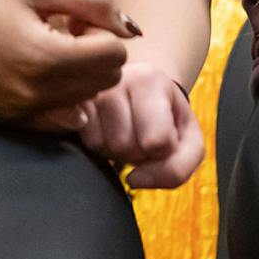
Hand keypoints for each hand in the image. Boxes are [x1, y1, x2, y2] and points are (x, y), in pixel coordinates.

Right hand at [0, 0, 135, 120]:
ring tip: (45, 42)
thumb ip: (91, 2)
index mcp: (45, 59)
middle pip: (104, 81)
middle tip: (61, 25)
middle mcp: (35, 95)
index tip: (71, 12)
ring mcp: (19, 113)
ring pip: (84, 99)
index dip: (101, 28)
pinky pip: (58, 115)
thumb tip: (131, 28)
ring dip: (78, 72)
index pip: (115, 56)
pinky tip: (33, 65)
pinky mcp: (7, 119)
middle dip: (94, 52)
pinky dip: (60, 93)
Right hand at [74, 62, 203, 188]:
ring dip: (116, 150)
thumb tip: (132, 180)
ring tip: (123, 130)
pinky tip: (106, 128)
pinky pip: (85, 143)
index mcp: (150, 80)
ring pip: (102, 146)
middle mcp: (114, 77)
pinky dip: (99, 146)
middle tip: (140, 132)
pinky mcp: (69, 102)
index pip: (157, 141)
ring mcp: (88, 90)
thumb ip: (178, 169)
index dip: (164, 150)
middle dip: (137, 151)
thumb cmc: (168, 119)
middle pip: (125, 145)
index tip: (164, 132)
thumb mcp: (189, 141)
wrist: (140, 91)